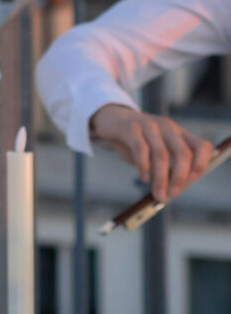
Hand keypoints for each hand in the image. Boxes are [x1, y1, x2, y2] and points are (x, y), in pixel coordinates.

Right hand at [91, 103, 219, 201]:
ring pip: (161, 154)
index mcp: (179, 133)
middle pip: (182, 153)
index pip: (201, 146)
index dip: (201, 164)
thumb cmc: (138, 140)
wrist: (111, 119)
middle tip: (173, 194)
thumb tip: (174, 188)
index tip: (193, 181)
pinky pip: (140, 148)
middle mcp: (168, 127)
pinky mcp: (131, 127)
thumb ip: (167, 166)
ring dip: (161, 178)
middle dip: (179, 177)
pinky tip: (144, 178)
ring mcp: (150, 125)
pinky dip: (144, 166)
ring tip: (158, 194)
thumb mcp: (156, 151)